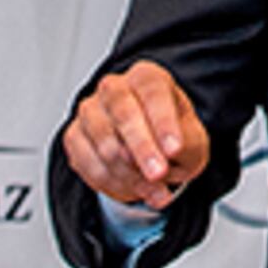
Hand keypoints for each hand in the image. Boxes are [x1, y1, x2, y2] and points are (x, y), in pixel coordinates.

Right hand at [63, 60, 208, 211]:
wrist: (150, 153)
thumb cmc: (172, 139)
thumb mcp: (193, 142)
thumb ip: (185, 144)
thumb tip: (168, 152)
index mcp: (147, 78)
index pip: (153, 92)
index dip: (163, 122)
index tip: (175, 149)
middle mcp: (114, 88)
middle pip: (123, 113)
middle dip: (142, 148)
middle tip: (159, 173)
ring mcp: (90, 111)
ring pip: (105, 145)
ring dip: (132, 175)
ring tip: (156, 190)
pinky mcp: (74, 137)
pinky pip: (90, 166)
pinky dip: (114, 185)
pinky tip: (134, 189)